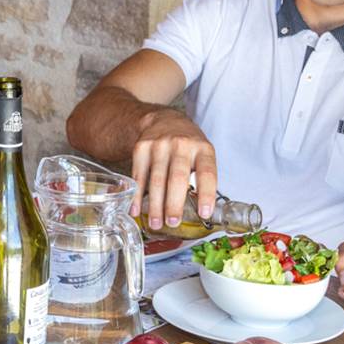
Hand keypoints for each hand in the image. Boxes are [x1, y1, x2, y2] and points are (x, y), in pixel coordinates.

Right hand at [130, 109, 217, 231]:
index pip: (207, 173)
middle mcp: (181, 145)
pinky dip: (137, 195)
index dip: (206, 194)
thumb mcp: (202, 154)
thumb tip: (202, 213)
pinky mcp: (141, 148)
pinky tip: (136, 209)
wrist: (163, 120)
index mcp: (202, 149)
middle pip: (177, 178)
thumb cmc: (187, 145)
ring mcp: (159, 145)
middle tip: (173, 223)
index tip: (204, 213)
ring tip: (156, 223)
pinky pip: (139, 176)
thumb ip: (202, 178)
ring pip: (156, 179)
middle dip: (174, 203)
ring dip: (155, 205)